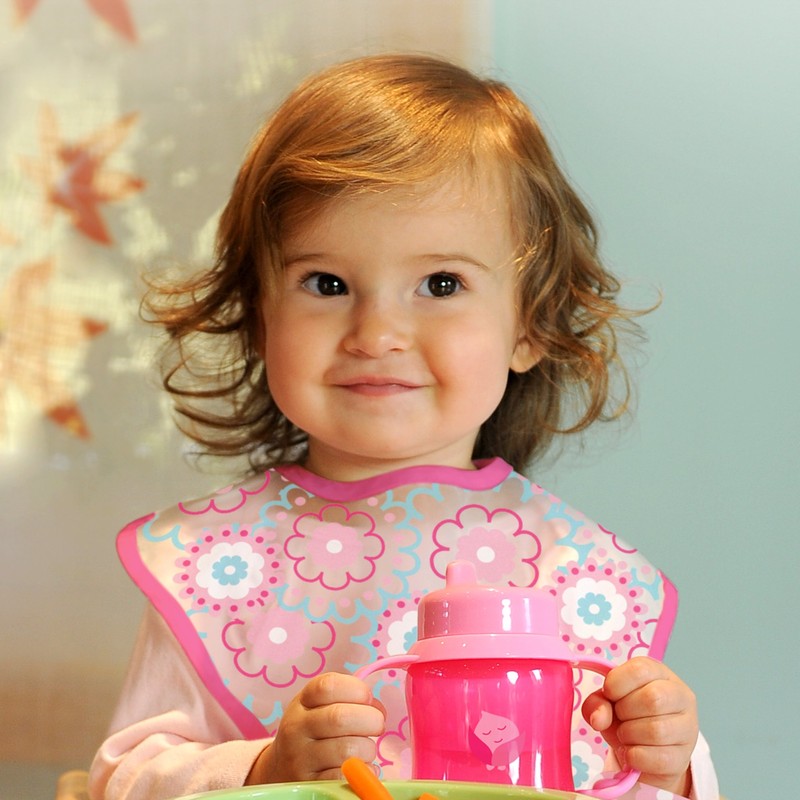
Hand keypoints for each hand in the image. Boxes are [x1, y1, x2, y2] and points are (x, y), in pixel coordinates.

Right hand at [245, 672, 385, 783]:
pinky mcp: (309, 784)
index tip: (368, 698)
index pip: (329, 686)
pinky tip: (362, 767)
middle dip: (371, 720)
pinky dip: (362, 772)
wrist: (281, 767)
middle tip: (378, 725)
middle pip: (340, 717)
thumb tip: (378, 710)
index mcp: (303, 701)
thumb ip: (348, 699)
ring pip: (346, 749)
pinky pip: (343, 777)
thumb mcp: (320, 706)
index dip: (357, 689)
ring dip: (368, 749)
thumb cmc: (312, 730)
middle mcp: (296, 727)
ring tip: (366, 749)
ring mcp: (300, 758)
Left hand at [582, 657, 697, 796]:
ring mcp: (687, 728)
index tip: (609, 693)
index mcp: (659, 673)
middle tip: (621, 717)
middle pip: (652, 699)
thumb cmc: (626, 716)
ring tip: (626, 735)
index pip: (640, 669)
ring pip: (656, 730)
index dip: (616, 683)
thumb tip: (599, 719)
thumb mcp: (608, 702)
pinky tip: (632, 752)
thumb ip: (597, 703)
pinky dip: (635, 757)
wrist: (642, 752)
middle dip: (624, 711)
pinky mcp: (683, 757)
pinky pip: (658, 759)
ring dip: (629, 735)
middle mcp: (680, 696)